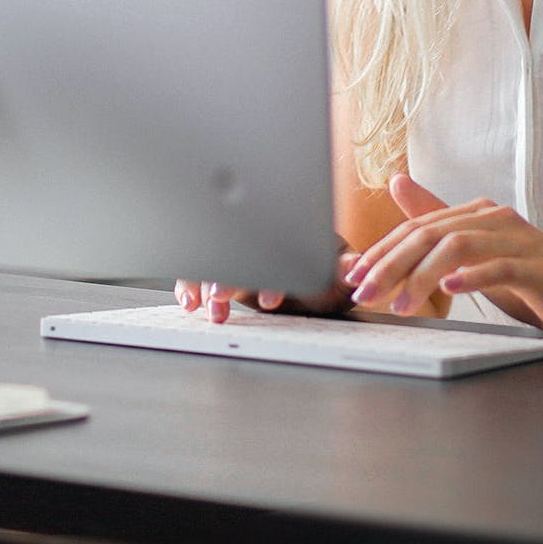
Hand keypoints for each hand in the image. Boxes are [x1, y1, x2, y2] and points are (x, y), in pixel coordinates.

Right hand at [174, 252, 357, 325]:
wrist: (312, 281)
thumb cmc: (325, 273)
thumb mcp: (338, 274)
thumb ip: (345, 270)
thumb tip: (353, 266)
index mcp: (286, 236)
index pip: (275, 249)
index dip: (271, 273)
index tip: (270, 298)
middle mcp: (258, 244)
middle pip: (236, 253)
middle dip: (228, 276)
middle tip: (221, 295)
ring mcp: (237, 256)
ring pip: (213, 263)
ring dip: (205, 283)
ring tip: (207, 307)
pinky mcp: (222, 270)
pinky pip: (197, 272)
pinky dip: (190, 285)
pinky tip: (190, 302)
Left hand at [343, 173, 542, 339]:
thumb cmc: (537, 285)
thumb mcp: (479, 260)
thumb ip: (440, 228)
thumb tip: (397, 183)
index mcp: (480, 214)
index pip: (418, 227)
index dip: (381, 250)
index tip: (353, 277)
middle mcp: (497, 218)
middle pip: (431, 233)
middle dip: (390, 264)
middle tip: (364, 293)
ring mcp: (520, 240)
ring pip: (457, 247)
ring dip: (421, 276)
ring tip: (400, 306)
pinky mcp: (540, 268)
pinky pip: (500, 267)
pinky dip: (472, 277)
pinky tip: (450, 288)